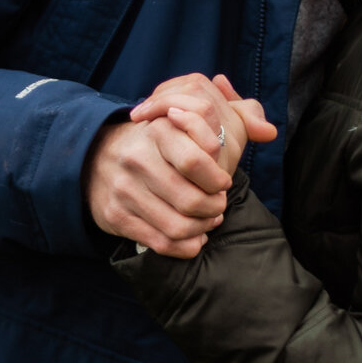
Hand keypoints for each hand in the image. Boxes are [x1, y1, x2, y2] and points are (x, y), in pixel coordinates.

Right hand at [90, 75, 276, 257]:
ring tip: (209, 220)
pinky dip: (186, 246)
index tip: (223, 180)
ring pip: (178, 225)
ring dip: (202, 228)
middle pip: (191, 199)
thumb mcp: (182, 120)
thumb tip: (268, 131)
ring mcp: (124, 189)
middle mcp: (137, 159)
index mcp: (157, 131)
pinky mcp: (116, 216)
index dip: (218, 178)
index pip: (198, 160)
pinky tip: (194, 237)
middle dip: (215, 208)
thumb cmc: (153, 142)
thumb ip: (230, 117)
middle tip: (219, 205)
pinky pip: (160, 242)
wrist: (94, 158)